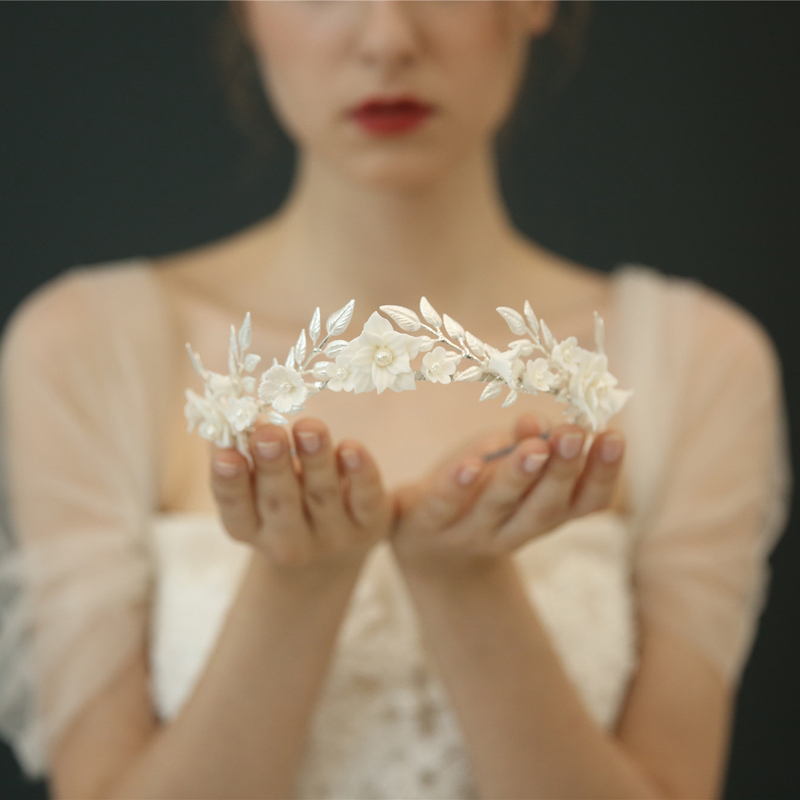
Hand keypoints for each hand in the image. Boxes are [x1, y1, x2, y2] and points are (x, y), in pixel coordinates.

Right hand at [210, 418, 391, 570]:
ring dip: (315, 460)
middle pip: (280, 502)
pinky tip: (351, 447)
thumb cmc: (285, 497)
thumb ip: (241, 449)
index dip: (229, 482)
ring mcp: (332, 537)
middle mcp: (288, 542)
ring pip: (322, 495)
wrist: (336, 546)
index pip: (235, 508)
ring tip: (309, 428)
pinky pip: (365, 499)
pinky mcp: (370, 526)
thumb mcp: (258, 482)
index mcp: (250, 529)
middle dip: (274, 466)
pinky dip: (360, 474)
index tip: (226, 454)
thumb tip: (229, 407)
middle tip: (268, 435)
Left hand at [391, 414, 624, 569]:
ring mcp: (470, 532)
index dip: (604, 473)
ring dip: (518, 477)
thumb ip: (525, 441)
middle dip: (562, 471)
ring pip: (497, 507)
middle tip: (574, 434)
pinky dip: (456, 486)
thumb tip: (535, 422)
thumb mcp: (507, 461)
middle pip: (543, 507)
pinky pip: (445, 505)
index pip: (586, 502)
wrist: (426, 545)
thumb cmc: (478, 491)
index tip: (615, 435)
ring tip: (533, 446)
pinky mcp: (428, 524)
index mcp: (544, 514)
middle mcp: (513, 530)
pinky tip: (469, 465)